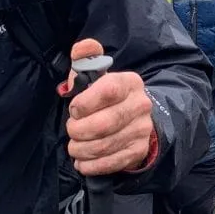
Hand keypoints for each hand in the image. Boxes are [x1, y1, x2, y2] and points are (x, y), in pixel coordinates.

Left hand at [60, 39, 154, 175]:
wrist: (139, 120)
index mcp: (130, 83)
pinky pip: (111, 163)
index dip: (85, 103)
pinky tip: (83, 161)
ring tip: (75, 147)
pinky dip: (90, 165)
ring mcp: (142, 130)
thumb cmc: (107, 97)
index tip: (74, 109)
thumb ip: (86, 59)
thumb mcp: (96, 75)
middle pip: (105, 123)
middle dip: (79, 130)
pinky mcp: (139, 151)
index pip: (108, 90)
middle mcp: (141, 105)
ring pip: (105, 145)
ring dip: (81, 149)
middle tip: (72, 130)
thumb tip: (82, 48)